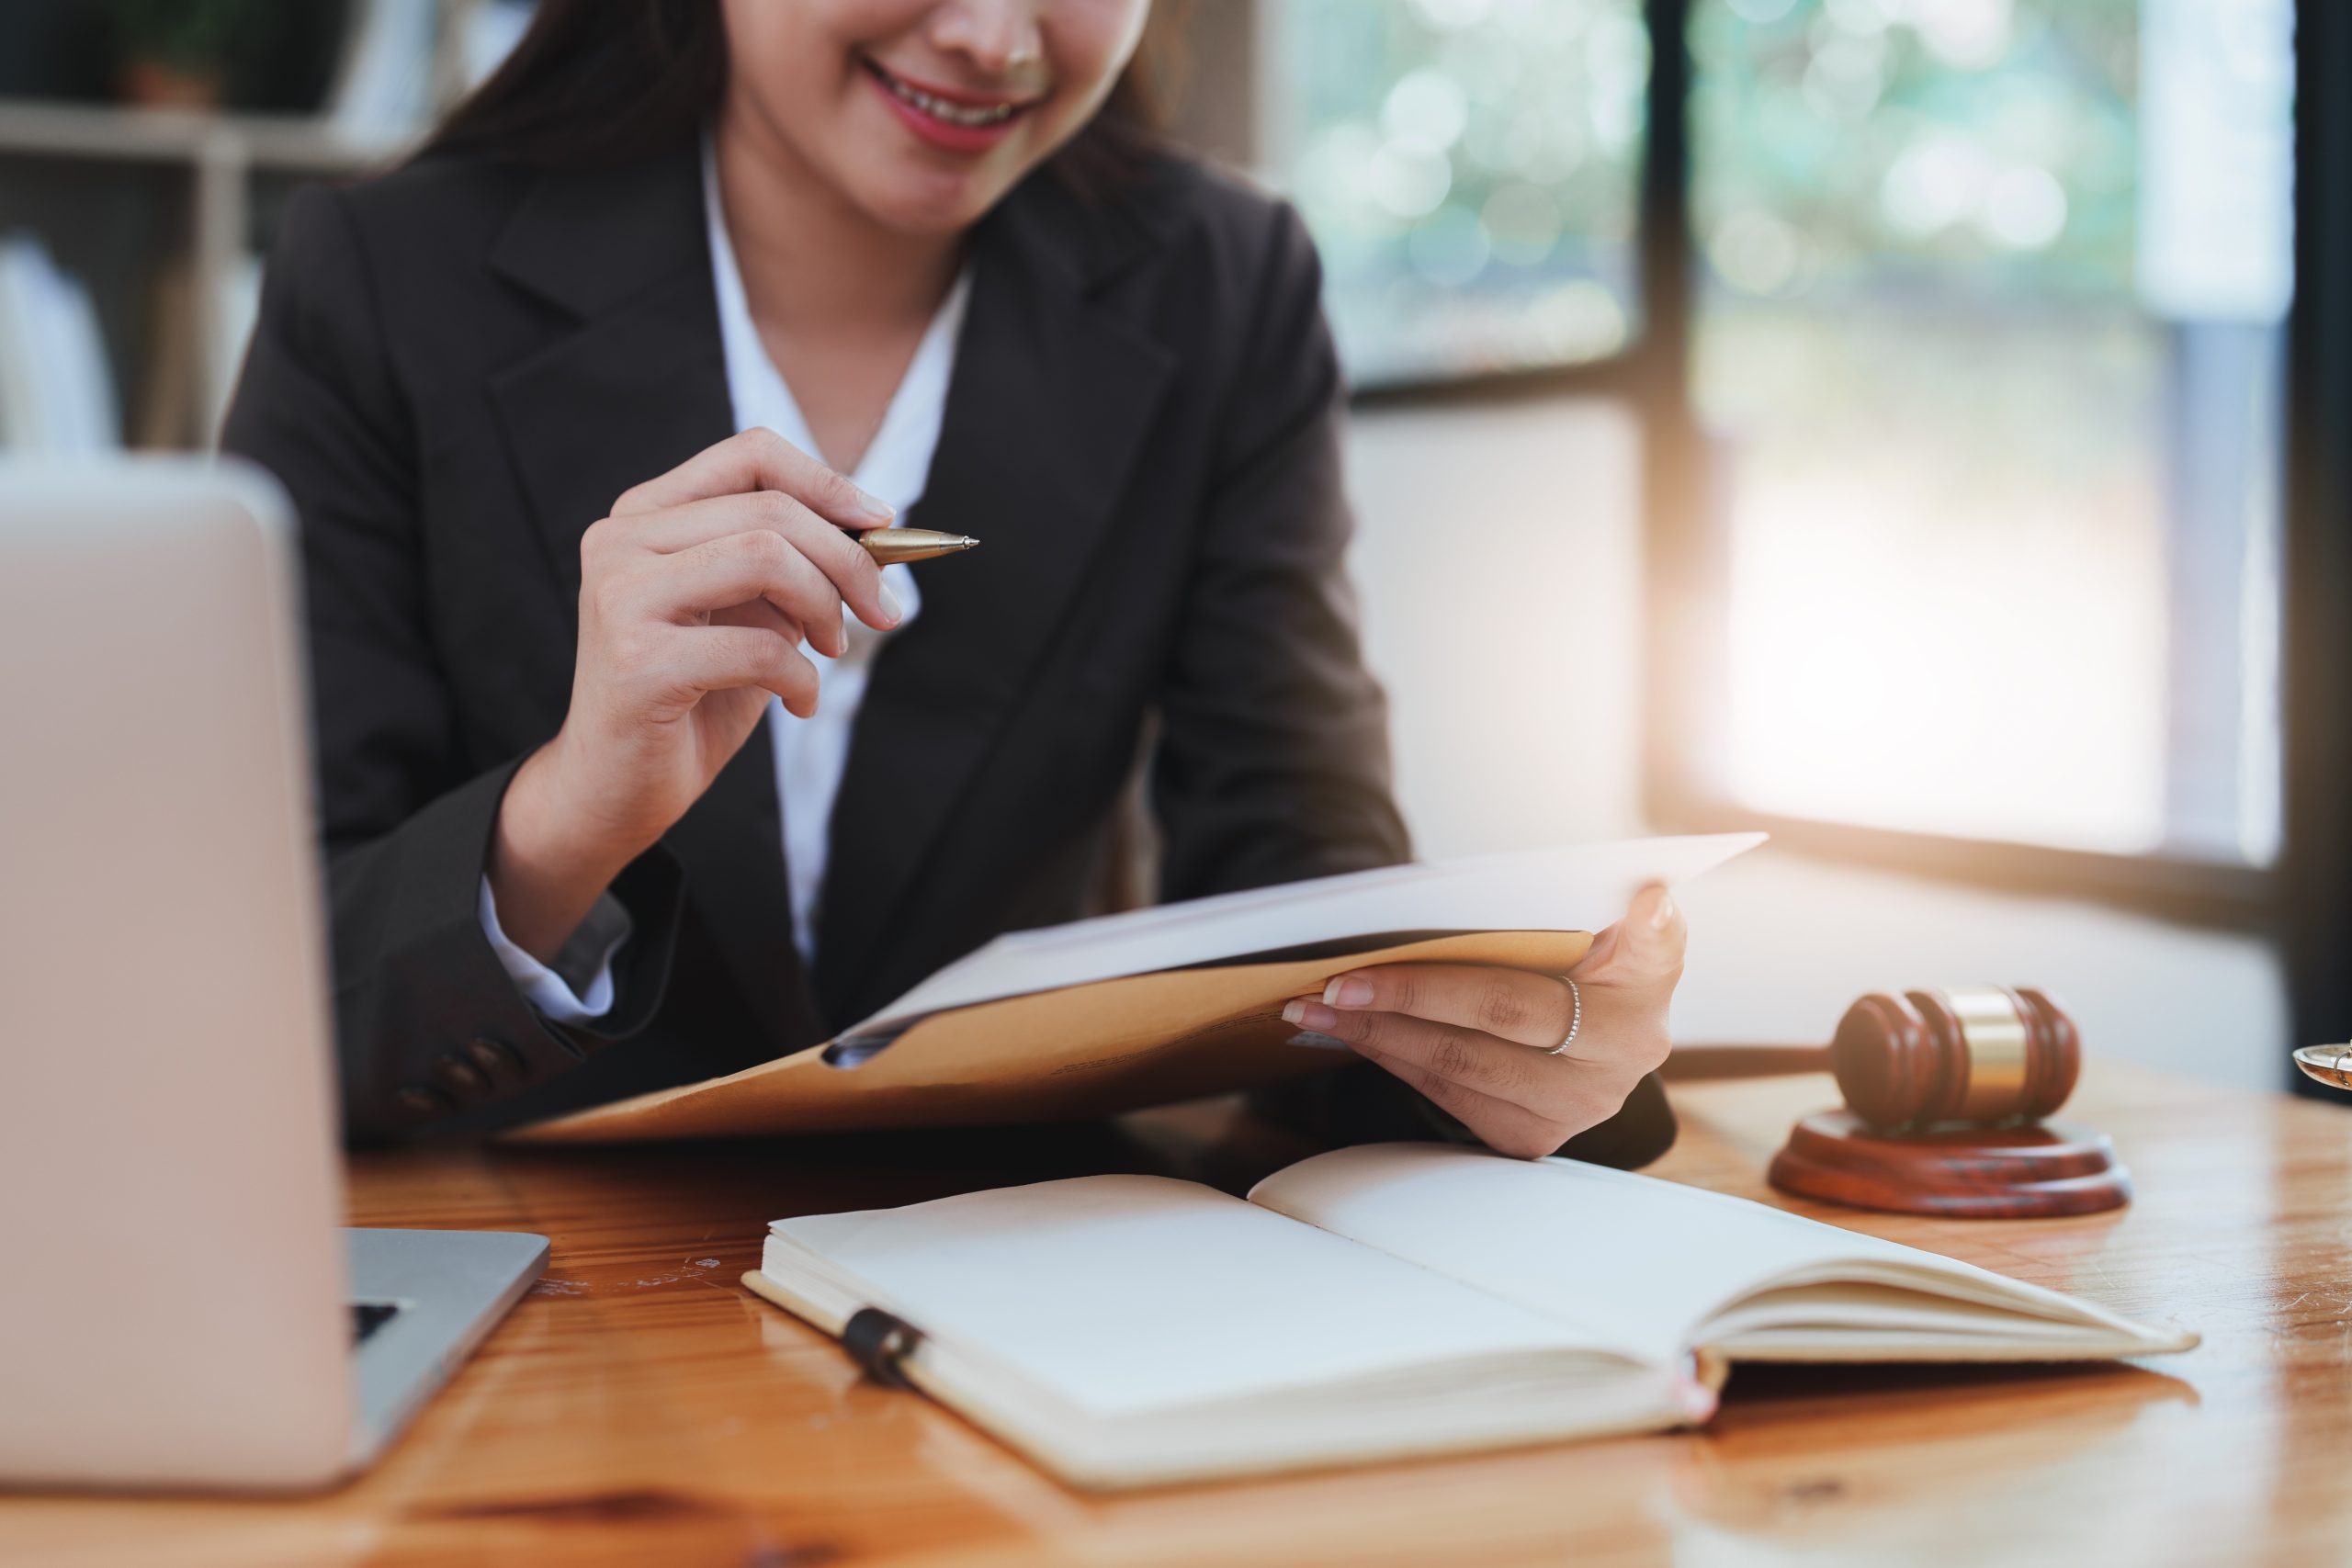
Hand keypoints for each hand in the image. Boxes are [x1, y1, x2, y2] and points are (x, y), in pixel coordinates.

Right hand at [489, 428, 901, 960]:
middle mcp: (619, 541)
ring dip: (825, 609)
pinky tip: (799, 703)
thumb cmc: (690, 698)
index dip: (827, 481)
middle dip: (849, 561)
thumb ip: (789, 566)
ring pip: (765, 558)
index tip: (880, 524)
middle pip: (770, 510)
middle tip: (882, 611)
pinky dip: (802, 678)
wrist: (615, 788)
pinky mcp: (635, 661)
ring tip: (829, 652)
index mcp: (645, 516)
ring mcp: (619, 596)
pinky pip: (758, 647)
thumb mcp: (748, 614)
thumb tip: (873, 532)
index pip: (749, 454)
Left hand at [1280, 885, 1686, 1159]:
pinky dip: (1393, 1059)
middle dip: (1410, 993)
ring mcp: (1583, 1102)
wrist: (1572, 1037)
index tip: (1646, 900)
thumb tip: (1653, 897)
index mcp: (1650, 975)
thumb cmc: (1567, 962)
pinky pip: (1449, 1095)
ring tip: (1319, 1007)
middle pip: (1505, 1011)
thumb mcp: (1594, 920)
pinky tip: (1354, 1033)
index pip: (1653, 944)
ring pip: (1463, 1062)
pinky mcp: (1536, 1136)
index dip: (1647, 927)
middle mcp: (1629, 1048)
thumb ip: (1611, 909)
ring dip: (1380, 1032)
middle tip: (1339, 979)